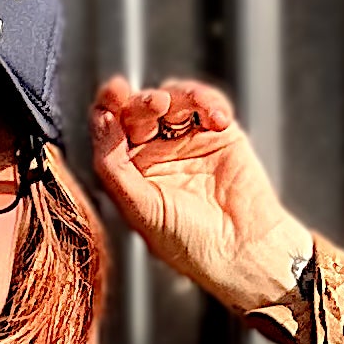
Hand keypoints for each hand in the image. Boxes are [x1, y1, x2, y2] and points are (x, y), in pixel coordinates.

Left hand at [88, 77, 312, 315]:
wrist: (242, 250)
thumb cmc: (191, 244)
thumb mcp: (140, 209)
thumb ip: (113, 167)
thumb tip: (101, 122)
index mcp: (130, 173)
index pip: (111, 131)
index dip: (108, 106)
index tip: (113, 93)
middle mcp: (156, 155)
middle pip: (139, 110)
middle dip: (143, 102)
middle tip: (154, 105)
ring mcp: (187, 142)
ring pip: (173, 99)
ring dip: (176, 96)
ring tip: (181, 106)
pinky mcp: (219, 134)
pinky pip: (207, 103)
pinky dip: (209, 101)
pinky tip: (216, 118)